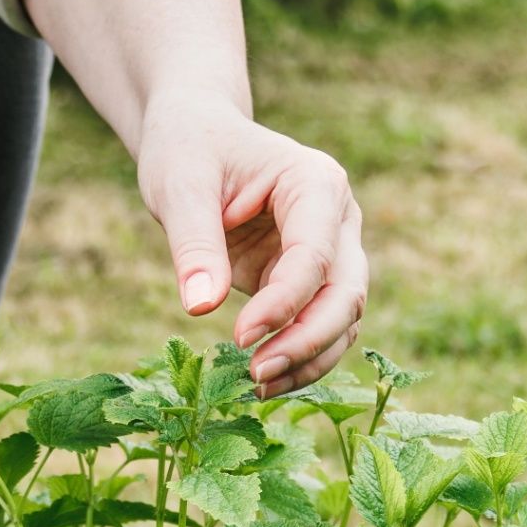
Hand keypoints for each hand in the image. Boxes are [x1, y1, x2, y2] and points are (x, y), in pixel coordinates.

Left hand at [136, 90, 368, 397]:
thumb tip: (200, 307)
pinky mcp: (313, 281)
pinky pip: (321, 329)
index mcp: (317, 183)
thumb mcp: (180, 185)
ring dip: (308, 360)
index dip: (283, 304)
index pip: (314, 256)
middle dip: (307, 341)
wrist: (198, 138)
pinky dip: (299, 360)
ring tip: (255, 388)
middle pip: (347, 293)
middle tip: (255, 375)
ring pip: (344, 320)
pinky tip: (260, 382)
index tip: (238, 336)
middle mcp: (339, 220)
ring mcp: (333, 252)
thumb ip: (194, 244)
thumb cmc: (190, 150)